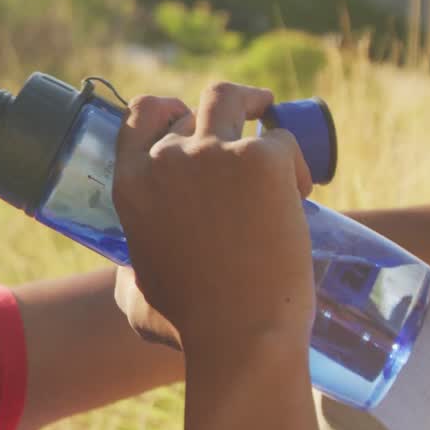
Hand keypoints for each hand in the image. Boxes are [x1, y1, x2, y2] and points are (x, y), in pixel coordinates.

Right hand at [110, 83, 315, 351]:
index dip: (165, 110)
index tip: (184, 117)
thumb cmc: (189, 326)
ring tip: (271, 115)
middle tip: (241, 132)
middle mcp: (166, 159)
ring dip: (252, 102)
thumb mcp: (136, 297)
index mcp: (132, 185)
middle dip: (215, 118)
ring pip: (232, 98)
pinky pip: (282, 140)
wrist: (238, 332)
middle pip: (190, 109)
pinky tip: (300, 191)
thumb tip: (130, 275)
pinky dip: (294, 161)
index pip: (139, 116)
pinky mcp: (261, 159)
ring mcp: (213, 153)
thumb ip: (128, 275)